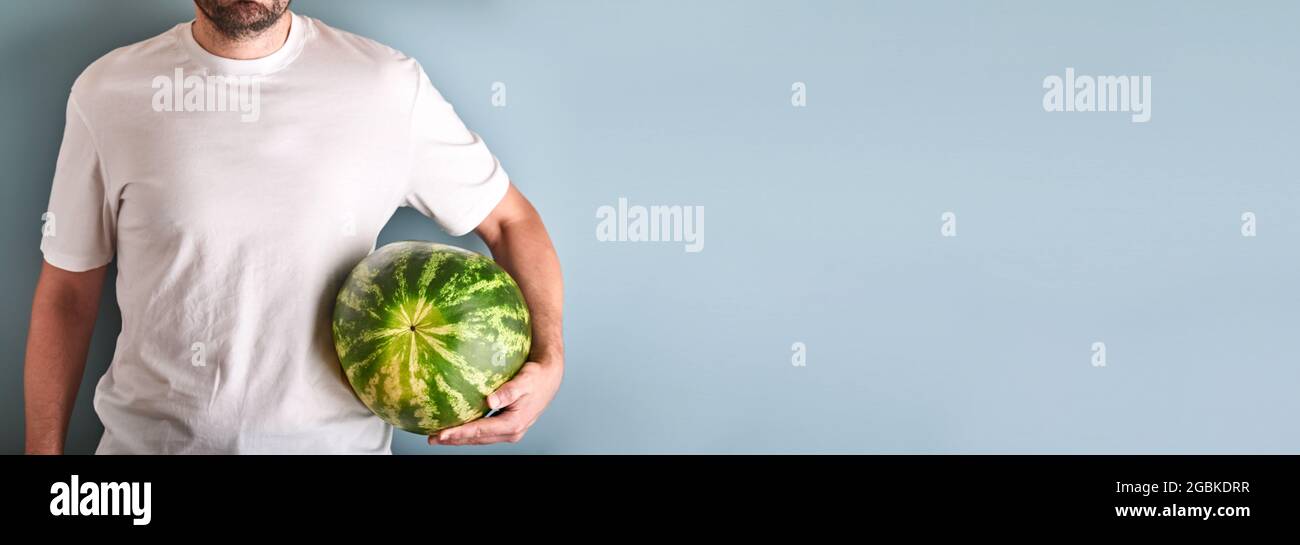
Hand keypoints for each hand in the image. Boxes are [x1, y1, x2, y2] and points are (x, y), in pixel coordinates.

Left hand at [429, 356, 562, 445]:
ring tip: (440, 437)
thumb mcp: (525, 381)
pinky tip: (458, 426)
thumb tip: (491, 400)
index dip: (460, 434)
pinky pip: (484, 432)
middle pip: (477, 440)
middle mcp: (511, 432)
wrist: (550, 377)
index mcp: (513, 424)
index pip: (480, 431)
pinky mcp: (507, 425)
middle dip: (455, 440)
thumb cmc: (537, 376)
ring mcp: (509, 431)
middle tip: (433, 438)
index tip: (442, 434)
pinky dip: (470, 432)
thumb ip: (508, 391)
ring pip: (480, 438)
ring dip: (460, 438)